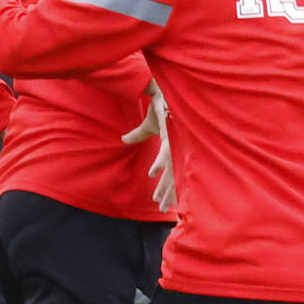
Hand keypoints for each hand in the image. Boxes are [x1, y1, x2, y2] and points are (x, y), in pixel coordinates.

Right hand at [122, 82, 174, 211]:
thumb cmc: (159, 107)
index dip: (168, 189)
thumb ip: (136, 135)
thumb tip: (124, 139)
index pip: (173, 174)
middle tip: (162, 210)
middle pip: (175, 178)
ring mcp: (177, 144)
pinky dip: (158, 162)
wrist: (164, 93)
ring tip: (158, 200)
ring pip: (172, 171)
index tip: (163, 203)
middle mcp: (179, 150)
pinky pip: (165, 152)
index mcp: (175, 150)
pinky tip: (152, 173)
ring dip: (164, 186)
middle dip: (168, 195)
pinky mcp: (171, 135)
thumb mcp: (147, 126)